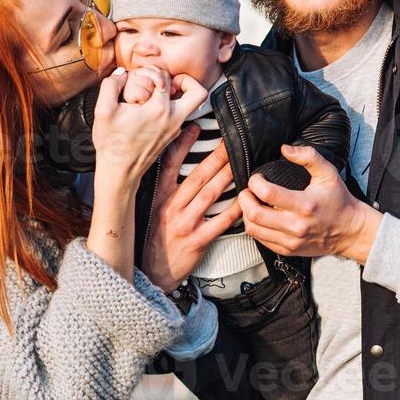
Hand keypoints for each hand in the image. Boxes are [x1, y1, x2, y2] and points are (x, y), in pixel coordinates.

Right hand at [91, 67, 207, 187]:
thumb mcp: (103, 110)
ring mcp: (175, 129)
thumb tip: (121, 72)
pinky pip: (181, 115)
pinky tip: (151, 107)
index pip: (167, 76)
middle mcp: (173, 119)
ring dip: (179, 94)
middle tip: (164, 81)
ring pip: (192, 105)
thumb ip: (110, 85)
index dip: (153, 70)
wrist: (119, 172)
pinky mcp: (172, 136)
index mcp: (159, 110)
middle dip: (181, 79)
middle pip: (197, 92)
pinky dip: (171, 106)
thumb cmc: (112, 143)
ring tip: (158, 93)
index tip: (141, 77)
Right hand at [141, 134, 242, 291]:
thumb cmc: (157, 238)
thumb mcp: (154, 209)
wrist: (153, 272)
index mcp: (160, 197)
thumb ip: (166, 188)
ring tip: (242, 162)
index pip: (169, 166)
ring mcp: (185, 224)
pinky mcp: (197, 241)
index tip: (195, 128)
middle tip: (232, 142)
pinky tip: (246, 199)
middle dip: (217, 157)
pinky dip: (234, 209)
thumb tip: (179, 165)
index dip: (182, 145)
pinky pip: (220, 222)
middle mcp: (171, 208)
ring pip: (210, 195)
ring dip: (228, 176)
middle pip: (197, 177)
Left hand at [239, 144, 381, 264]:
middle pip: (254, 214)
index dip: (255, 182)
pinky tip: (261, 217)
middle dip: (245, 198)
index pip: (267, 193)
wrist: (349, 231)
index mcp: (304, 205)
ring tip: (252, 203)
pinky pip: (260, 240)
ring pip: (253, 229)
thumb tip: (285, 149)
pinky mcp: (288, 250)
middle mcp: (296, 226)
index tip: (257, 178)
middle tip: (248, 191)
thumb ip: (308, 156)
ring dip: (246, 214)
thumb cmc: (338, 201)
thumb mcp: (328, 173)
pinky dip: (255, 227)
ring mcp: (291, 241)